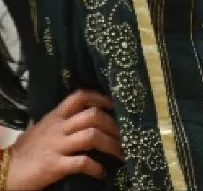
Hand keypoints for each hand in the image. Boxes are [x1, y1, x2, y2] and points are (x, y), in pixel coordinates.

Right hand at [4, 89, 122, 190]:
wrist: (7, 170)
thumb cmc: (26, 150)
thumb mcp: (42, 128)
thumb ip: (59, 122)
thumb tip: (80, 119)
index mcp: (55, 116)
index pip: (80, 97)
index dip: (100, 98)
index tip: (115, 105)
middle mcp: (59, 127)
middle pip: (93, 116)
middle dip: (113, 125)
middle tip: (124, 135)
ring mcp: (57, 146)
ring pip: (92, 136)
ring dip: (111, 145)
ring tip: (121, 154)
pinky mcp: (55, 166)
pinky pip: (82, 162)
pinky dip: (96, 167)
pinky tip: (101, 173)